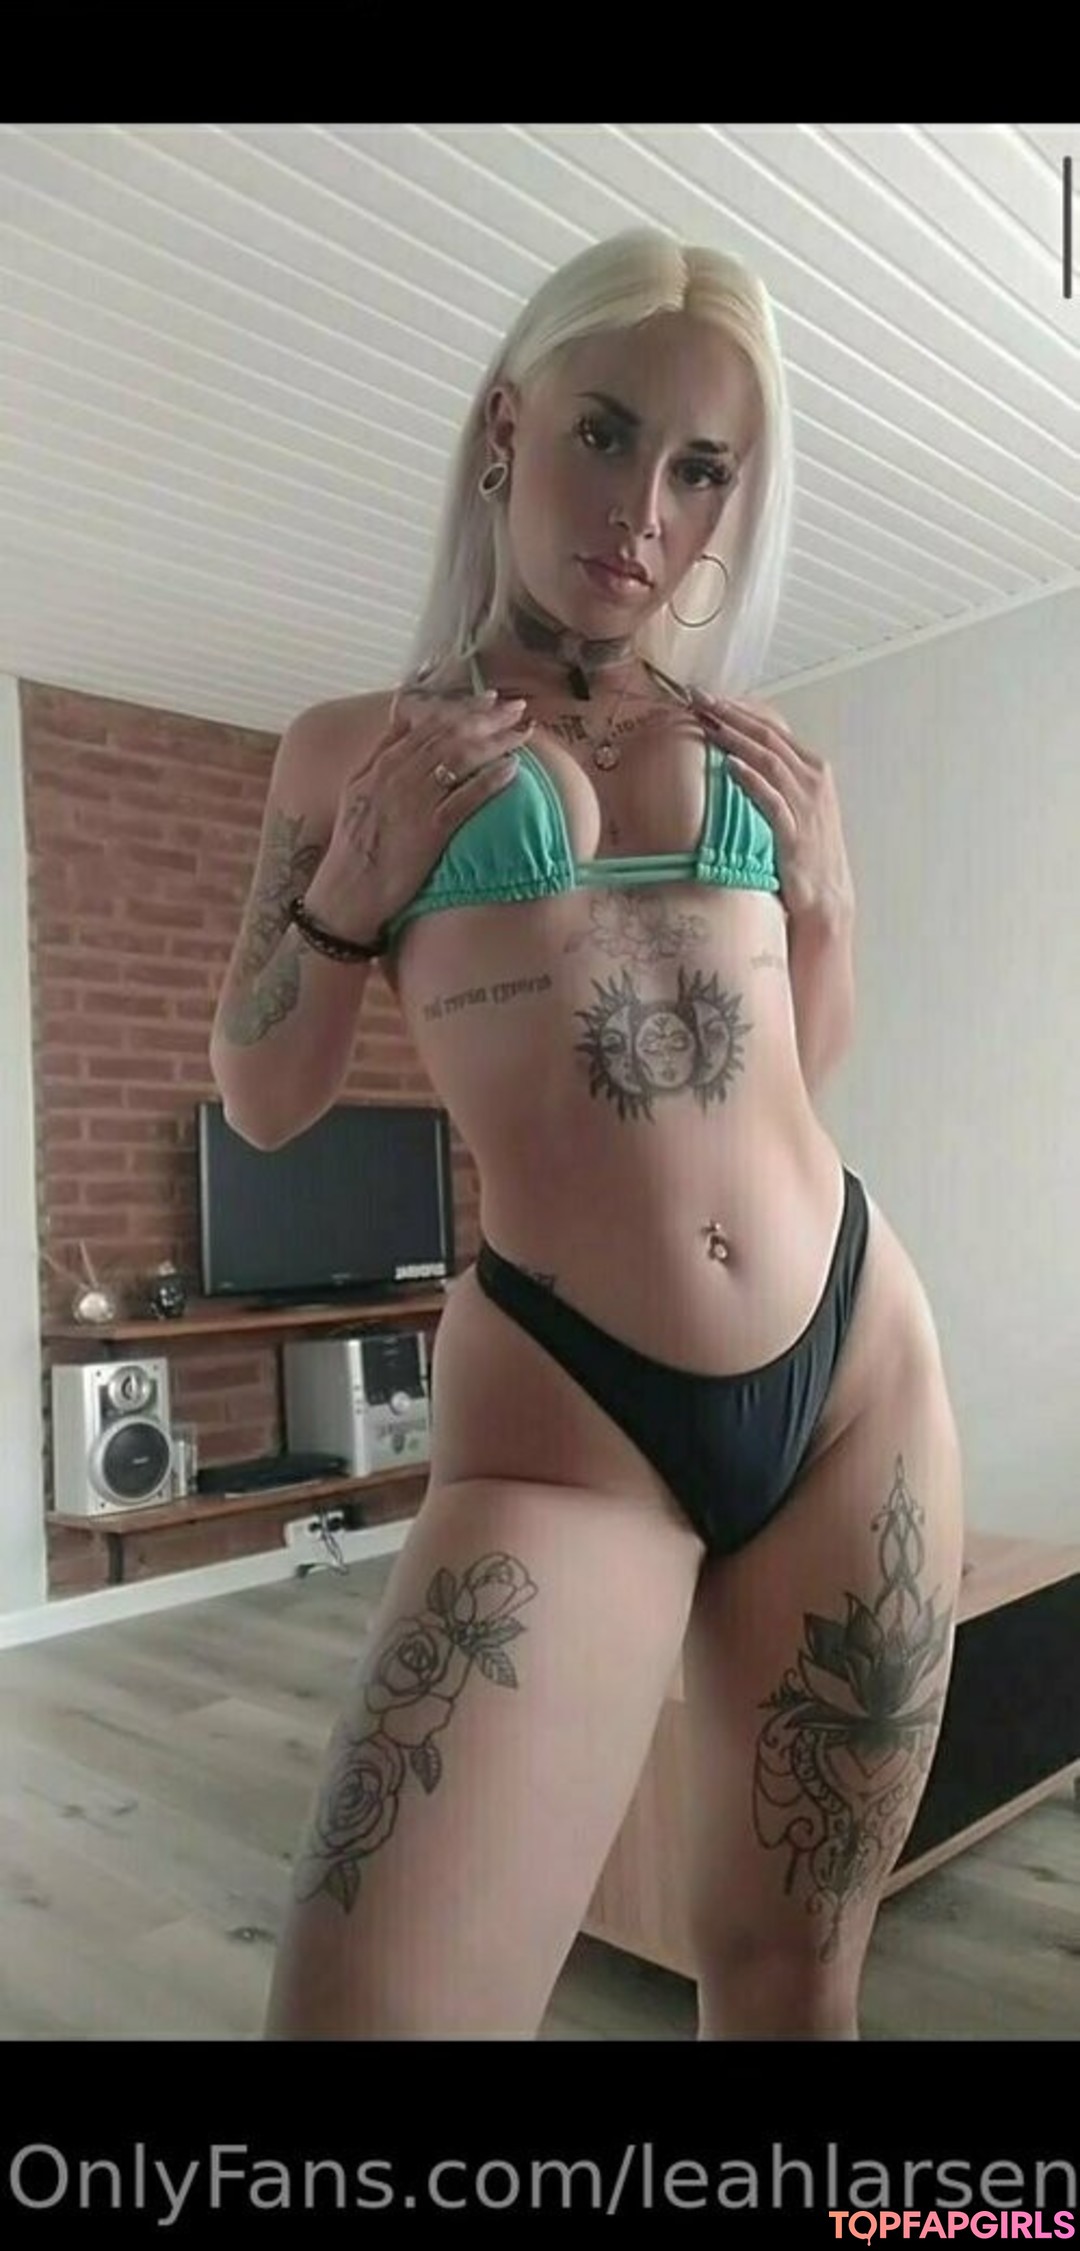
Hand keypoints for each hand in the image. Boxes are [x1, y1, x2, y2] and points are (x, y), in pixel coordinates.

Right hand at [306, 686, 531, 943]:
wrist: (347, 890)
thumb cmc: (355, 843)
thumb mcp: (357, 787)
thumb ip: (381, 751)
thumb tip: (402, 717)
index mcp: (383, 764)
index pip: (430, 724)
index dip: (465, 708)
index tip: (490, 699)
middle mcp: (400, 776)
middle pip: (452, 735)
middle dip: (488, 718)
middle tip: (516, 709)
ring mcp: (416, 802)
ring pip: (462, 759)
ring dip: (496, 741)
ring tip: (523, 734)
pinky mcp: (431, 831)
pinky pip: (467, 798)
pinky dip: (491, 779)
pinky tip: (513, 769)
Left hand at [693, 692, 855, 923]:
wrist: (826, 896)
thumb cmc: (806, 853)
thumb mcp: (794, 807)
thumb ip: (775, 780)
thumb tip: (739, 758)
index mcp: (814, 769)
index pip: (772, 729)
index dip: (739, 711)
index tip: (709, 698)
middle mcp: (814, 780)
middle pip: (767, 737)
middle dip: (731, 714)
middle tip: (699, 698)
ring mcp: (806, 804)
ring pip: (769, 760)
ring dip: (736, 739)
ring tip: (707, 722)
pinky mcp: (795, 831)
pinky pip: (772, 799)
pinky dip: (752, 780)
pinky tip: (731, 766)